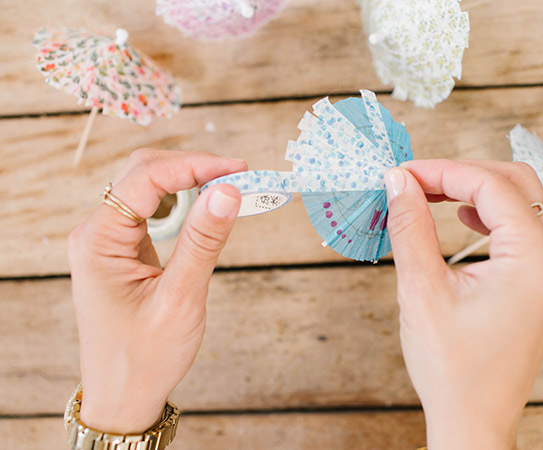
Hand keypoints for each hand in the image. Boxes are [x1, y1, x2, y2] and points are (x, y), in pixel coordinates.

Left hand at [68, 149, 245, 433]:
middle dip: (193, 167)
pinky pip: (153, 211)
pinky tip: (207, 209)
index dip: (195, 166)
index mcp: (98, 241)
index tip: (239, 169)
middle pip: (143, 174)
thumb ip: (203, 242)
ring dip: (190, 182)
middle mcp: (97, 233)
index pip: (146, 179)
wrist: (123, 395)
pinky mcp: (124, 250)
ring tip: (230, 189)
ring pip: (149, 188)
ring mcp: (109, 241)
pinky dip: (184, 203)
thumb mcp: (180, 299)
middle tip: (240, 176)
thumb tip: (228, 191)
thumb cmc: (143, 356)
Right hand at [384, 160, 542, 449]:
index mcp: (534, 257)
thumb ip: (410, 227)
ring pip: (523, 201)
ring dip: (477, 190)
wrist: (475, 418)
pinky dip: (493, 213)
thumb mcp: (422, 290)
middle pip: (514, 182)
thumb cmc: (452, 366)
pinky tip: (464, 217)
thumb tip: (399, 182)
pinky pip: (526, 227)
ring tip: (432, 195)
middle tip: (414, 181)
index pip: (489, 185)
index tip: (402, 174)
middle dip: (461, 174)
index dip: (441, 171)